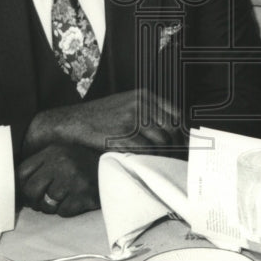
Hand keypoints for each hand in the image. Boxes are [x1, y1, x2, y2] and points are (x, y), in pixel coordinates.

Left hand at [17, 143, 100, 216]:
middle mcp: (61, 163)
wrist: (112, 167)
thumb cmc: (81, 163)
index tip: (27, 192)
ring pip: (46, 204)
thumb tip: (18, 186)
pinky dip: (66, 209)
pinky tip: (74, 200)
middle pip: (31, 190)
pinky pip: (62, 211)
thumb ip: (40, 164)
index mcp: (53, 152)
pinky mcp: (83, 195)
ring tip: (60, 199)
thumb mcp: (61, 154)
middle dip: (33, 200)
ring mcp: (73, 180)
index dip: (22, 186)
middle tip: (41, 201)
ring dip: (51, 206)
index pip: (23, 172)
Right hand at [24, 89, 184, 155]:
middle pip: (171, 129)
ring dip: (163, 155)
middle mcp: (141, 105)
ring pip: (160, 142)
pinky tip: (147, 164)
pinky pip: (145, 151)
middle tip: (178, 160)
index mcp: (144, 96)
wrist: (74, 121)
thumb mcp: (127, 104)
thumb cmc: (102, 116)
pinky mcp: (123, 135)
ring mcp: (132, 119)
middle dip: (177, 147)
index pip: (175, 114)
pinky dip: (148, 159)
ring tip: (163, 164)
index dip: (182, 132)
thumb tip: (172, 130)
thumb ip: (148, 112)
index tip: (186, 145)